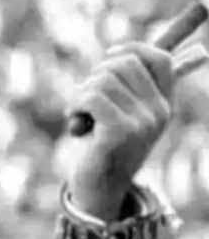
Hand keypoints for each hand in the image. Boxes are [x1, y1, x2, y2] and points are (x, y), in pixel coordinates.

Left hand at [64, 24, 206, 220]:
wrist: (99, 189)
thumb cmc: (104, 149)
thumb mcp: (123, 116)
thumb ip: (126, 89)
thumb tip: (119, 52)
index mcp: (164, 105)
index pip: (160, 58)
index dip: (132, 49)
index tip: (109, 56)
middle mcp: (159, 112)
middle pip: (126, 63)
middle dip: (97, 72)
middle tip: (86, 94)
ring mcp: (142, 122)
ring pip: (104, 79)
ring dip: (83, 91)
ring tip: (79, 110)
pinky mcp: (119, 132)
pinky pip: (92, 97)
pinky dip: (76, 103)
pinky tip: (74, 118)